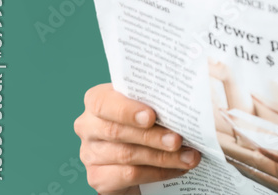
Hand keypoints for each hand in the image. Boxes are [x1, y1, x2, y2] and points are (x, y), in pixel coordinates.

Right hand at [74, 83, 200, 193]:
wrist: (141, 157)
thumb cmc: (148, 122)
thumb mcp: (151, 106)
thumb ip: (158, 102)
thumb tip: (187, 104)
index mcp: (97, 100)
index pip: (103, 102)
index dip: (126, 110)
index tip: (151, 116)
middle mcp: (88, 126)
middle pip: (116, 131)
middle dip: (152, 136)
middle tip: (178, 140)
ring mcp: (90, 153)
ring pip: (127, 155)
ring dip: (162, 157)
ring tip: (189, 156)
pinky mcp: (97, 177)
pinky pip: (128, 175)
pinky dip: (157, 172)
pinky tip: (178, 169)